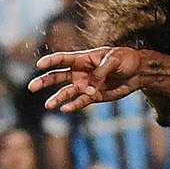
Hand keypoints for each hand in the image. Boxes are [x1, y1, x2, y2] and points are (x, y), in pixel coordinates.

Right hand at [26, 47, 145, 112]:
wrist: (138, 72)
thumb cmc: (125, 60)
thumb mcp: (114, 61)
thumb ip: (100, 73)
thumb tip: (89, 89)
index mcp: (83, 58)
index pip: (62, 59)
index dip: (50, 61)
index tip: (39, 65)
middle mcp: (80, 72)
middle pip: (57, 76)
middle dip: (44, 81)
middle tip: (31, 87)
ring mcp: (85, 85)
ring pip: (66, 92)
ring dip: (57, 98)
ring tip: (48, 106)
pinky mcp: (93, 97)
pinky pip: (80, 102)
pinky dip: (73, 106)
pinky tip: (65, 109)